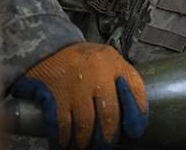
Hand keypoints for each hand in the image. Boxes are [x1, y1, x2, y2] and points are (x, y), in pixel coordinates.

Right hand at [10, 43, 147, 148]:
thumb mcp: (109, 60)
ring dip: (84, 140)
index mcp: (114, 64)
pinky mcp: (55, 93)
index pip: (135, 91)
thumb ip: (124, 80)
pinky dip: (63, 137)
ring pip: (85, 123)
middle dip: (108, 136)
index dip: (137, 115)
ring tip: (84, 145)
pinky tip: (64, 142)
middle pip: (109, 114)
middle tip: (105, 144)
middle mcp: (98, 74)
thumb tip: (136, 112)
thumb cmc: (83, 59)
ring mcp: (76, 85)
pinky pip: (61, 123)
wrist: (49, 46)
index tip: (135, 131)